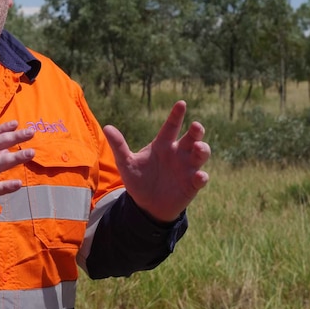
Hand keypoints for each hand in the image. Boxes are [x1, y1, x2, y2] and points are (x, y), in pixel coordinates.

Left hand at [102, 100, 209, 222]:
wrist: (146, 205)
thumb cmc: (138, 180)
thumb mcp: (126, 163)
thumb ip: (119, 146)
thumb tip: (107, 127)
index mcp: (163, 144)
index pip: (171, 126)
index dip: (176, 115)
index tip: (181, 103)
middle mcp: (178, 153)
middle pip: (192, 137)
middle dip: (196, 131)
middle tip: (196, 126)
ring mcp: (187, 168)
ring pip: (201, 154)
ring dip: (203, 149)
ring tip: (198, 147)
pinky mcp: (192, 184)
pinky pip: (201, 178)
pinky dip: (202, 176)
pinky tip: (199, 176)